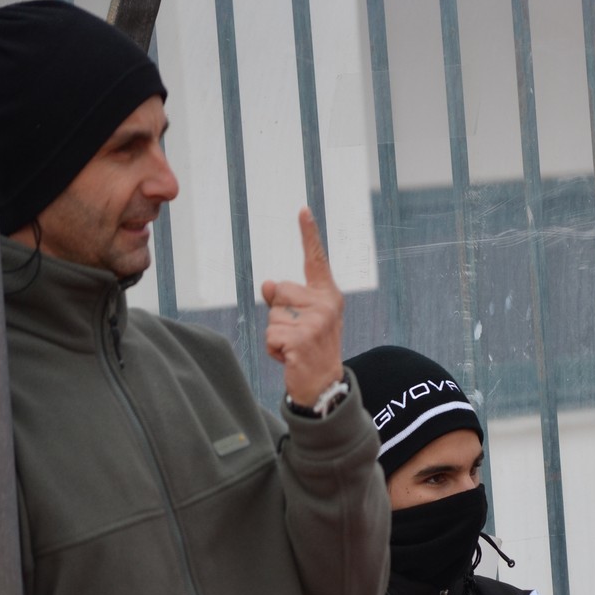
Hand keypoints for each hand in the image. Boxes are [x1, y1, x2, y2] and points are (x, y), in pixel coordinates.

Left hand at [261, 207, 344, 405]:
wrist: (323, 386)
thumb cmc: (310, 349)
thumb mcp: (300, 320)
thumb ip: (285, 300)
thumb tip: (267, 283)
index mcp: (328, 295)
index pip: (315, 260)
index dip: (308, 234)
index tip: (302, 209)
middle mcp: (325, 304)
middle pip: (279, 290)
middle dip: (278, 314)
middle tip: (297, 336)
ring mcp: (316, 321)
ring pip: (272, 315)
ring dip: (275, 334)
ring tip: (294, 348)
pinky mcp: (302, 338)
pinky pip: (270, 335)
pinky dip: (273, 350)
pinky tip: (290, 358)